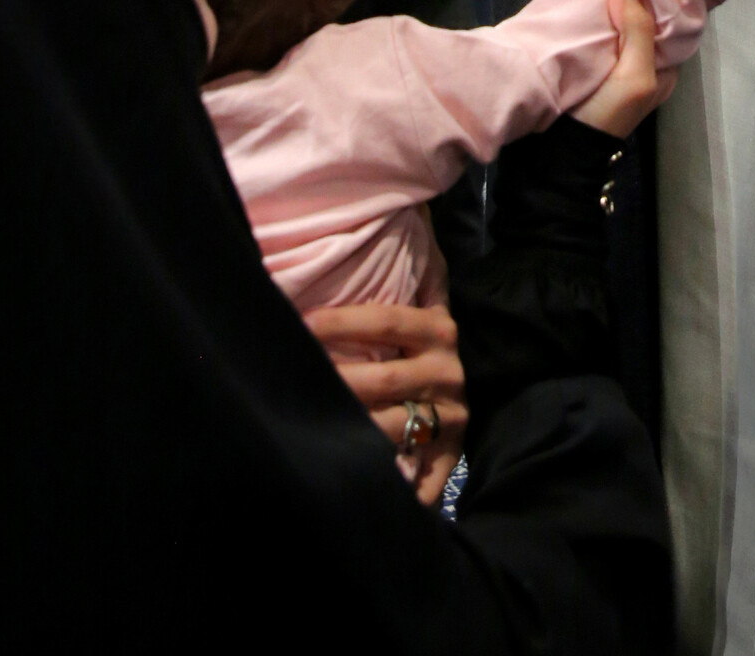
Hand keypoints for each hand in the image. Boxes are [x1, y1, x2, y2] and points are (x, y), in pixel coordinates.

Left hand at [303, 302, 467, 505]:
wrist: (457, 385)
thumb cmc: (420, 344)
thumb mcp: (417, 310)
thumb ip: (393, 289)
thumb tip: (338, 268)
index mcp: (438, 330)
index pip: (386, 320)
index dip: (341, 321)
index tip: (302, 324)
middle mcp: (447, 370)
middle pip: (384, 377)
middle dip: (336, 380)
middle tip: (296, 379)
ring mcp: (450, 415)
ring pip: (392, 424)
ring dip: (351, 427)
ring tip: (311, 426)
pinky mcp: (450, 453)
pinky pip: (421, 476)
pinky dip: (396, 486)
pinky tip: (360, 483)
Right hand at [572, 0, 676, 136]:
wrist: (560, 153)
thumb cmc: (606, 118)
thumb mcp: (635, 79)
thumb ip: (638, 30)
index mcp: (661, 57)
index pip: (661, 6)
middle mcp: (638, 51)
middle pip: (631, 2)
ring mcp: (608, 51)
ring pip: (605, 6)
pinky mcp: (582, 52)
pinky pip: (583, 18)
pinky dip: (574, 1)